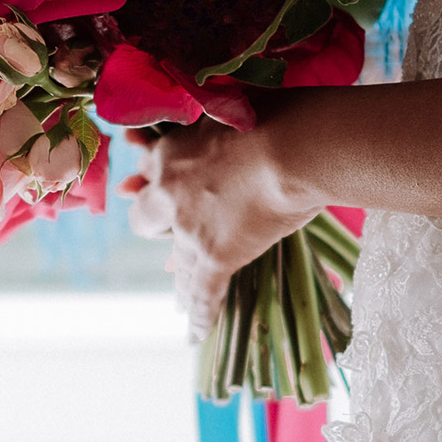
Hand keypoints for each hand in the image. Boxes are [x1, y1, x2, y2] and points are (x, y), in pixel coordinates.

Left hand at [121, 116, 324, 339]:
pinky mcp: (217, 256)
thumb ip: (213, 122)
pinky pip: (203, 292)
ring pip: (174, 259)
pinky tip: (195, 334)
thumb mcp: (231, 107)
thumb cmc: (275, 114)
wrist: (296, 146)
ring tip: (181, 293)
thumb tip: (212, 122)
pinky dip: (201, 314)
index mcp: (169, 152)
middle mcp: (169, 191)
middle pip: (144, 218)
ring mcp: (190, 227)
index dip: (157, 179)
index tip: (158, 184)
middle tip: (172, 230)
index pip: (150, 169)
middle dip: (157, 223)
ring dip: (179, 273)